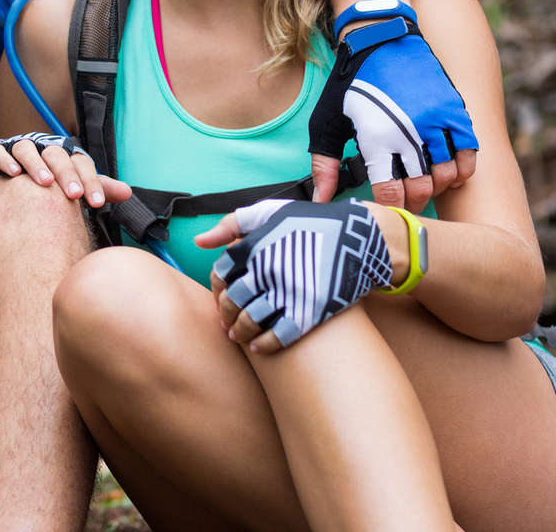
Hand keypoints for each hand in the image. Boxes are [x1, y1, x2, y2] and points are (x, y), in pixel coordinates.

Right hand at [0, 132, 130, 207]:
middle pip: (56, 154)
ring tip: (44, 183)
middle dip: (66, 173)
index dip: (90, 181)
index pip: (81, 163)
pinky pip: (0, 151)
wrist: (11, 182)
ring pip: (27, 149)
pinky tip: (13, 174)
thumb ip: (98, 188)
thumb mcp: (74, 187)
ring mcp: (19, 149)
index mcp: (64, 157)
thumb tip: (128, 193)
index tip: (96, 203)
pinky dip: (6, 159)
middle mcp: (43, 149)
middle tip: (74, 195)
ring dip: (37, 164)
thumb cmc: (49, 185)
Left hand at [198, 199, 392, 352]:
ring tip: (238, 336)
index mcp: (253, 246)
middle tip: (226, 321)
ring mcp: (288, 290)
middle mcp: (266, 269)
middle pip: (233, 300)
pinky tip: (259, 347)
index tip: (221, 294)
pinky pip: (280, 334)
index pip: (220, 275)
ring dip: (240, 332)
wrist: (358, 236)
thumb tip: (200, 242)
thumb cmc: (309, 222)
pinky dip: (265, 344)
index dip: (217, 288)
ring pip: (252, 320)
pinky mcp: (311, 309)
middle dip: (226, 313)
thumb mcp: (268, 212)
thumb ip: (231, 224)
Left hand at [309, 15, 477, 209]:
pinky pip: (469, 155)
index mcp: (377, 137)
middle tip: (403, 203)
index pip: (391, 194)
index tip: (384, 210)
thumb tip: (321, 201)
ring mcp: (438, 122)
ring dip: (435, 186)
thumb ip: (324, 165)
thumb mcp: (326, 122)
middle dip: (412, 202)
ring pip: (447, 176)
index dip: (389, 209)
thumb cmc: (350, 85)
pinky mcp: (456, 112)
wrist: (381, 40)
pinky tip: (444, 172)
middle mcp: (411, 132)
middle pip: (422, 189)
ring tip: (421, 185)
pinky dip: (460, 170)